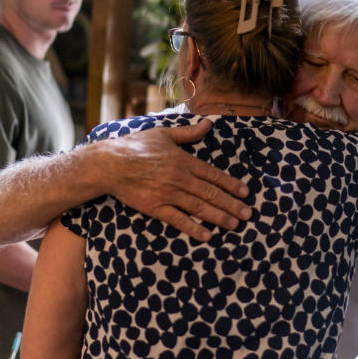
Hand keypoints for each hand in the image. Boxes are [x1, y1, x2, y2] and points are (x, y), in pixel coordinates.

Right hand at [101, 119, 251, 240]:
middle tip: (248, 214)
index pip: (213, 174)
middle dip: (231, 205)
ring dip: (219, 217)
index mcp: (183, 160)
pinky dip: (193, 228)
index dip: (230, 184)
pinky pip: (178, 220)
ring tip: (235, 225)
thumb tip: (208, 123)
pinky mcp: (155, 208)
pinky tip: (207, 235)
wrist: (109, 164)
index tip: (244, 193)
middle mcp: (179, 178)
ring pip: (199, 208)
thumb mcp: (163, 134)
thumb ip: (188, 133)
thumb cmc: (135, 146)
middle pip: (211, 193)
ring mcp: (168, 194)